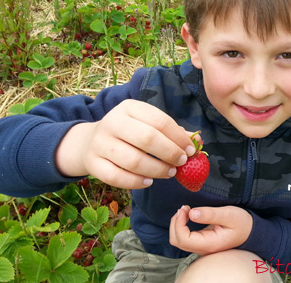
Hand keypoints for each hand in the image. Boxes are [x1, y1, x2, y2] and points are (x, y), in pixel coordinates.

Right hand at [55, 99, 199, 188]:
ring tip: (169, 173)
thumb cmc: (130, 133)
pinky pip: (117, 177)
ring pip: (132, 160)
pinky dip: (136, 182)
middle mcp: (113, 122)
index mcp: (129, 107)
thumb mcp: (148, 125)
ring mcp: (100, 143)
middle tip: (181, 162)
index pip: (160, 121)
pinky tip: (149, 182)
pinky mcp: (93, 163)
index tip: (191, 150)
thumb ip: (172, 132)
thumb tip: (198, 140)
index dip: (178, 137)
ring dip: (156, 170)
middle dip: (169, 153)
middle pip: (147, 139)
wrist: (91, 141)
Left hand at [169, 205, 252, 254]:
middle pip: (176, 241)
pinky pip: (184, 237)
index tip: (185, 208)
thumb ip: (210, 214)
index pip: (183, 239)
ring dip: (177, 223)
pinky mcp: (200, 242)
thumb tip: (192, 214)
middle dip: (176, 222)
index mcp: (209, 243)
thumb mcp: (228, 214)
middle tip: (184, 207)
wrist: (249, 231)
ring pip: (178, 240)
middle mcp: (203, 248)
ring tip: (186, 209)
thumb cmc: (241, 222)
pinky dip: (181, 225)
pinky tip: (188, 214)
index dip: (179, 223)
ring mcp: (201, 246)